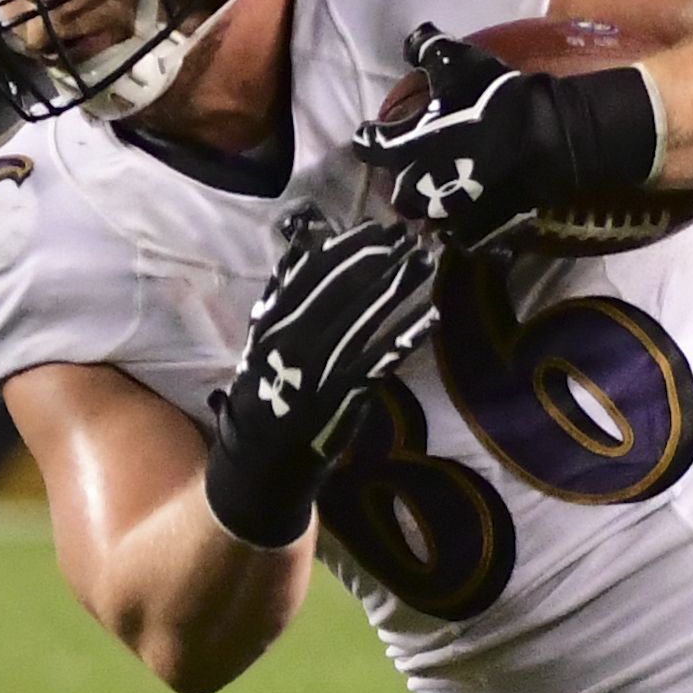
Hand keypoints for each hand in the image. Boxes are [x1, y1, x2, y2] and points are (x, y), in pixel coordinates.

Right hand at [203, 211, 439, 547]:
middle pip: (342, 288)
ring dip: (399, 287)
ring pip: (365, 316)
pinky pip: (381, 359)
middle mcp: (293, 340)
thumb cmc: (266, 400)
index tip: (376, 227)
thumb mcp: (262, 344)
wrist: (259, 465)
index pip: (312, 274)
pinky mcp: (343, 394)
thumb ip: (281, 297)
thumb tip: (301, 248)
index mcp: (272, 324)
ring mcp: (319, 367)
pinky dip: (407, 336)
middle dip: (380, 259)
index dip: (347, 249)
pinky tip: (433, 316)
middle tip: (411, 235)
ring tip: (426, 261)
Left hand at [349, 24, 659, 253]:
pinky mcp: (478, 225)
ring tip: (440, 187)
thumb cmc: (491, 99)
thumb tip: (408, 44)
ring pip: (426, 214)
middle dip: (400, 179)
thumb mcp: (455, 60)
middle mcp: (419, 186)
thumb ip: (424, 48)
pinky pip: (459, 230)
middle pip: (395, 192)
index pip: (368, 147)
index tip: (372, 131)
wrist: (544, 138)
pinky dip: (459, 219)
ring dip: (428, 201)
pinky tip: (469, 203)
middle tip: (411, 164)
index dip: (368, 137)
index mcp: (404, 149)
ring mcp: (449, 210)